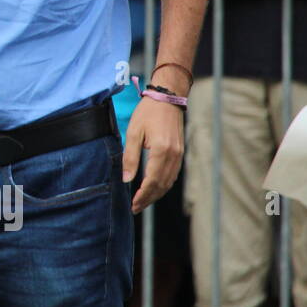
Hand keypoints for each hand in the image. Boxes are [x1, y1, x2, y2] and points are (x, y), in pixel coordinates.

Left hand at [123, 95, 185, 213]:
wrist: (167, 98)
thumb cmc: (147, 113)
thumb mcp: (133, 132)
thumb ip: (130, 157)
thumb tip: (126, 179)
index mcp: (162, 150)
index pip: (153, 181)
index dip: (143, 195)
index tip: (133, 205)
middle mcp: (174, 155)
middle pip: (162, 185)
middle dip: (148, 199)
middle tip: (135, 208)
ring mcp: (179, 155)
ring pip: (169, 182)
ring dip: (156, 194)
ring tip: (142, 202)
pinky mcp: (180, 153)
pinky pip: (173, 174)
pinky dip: (163, 185)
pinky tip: (153, 188)